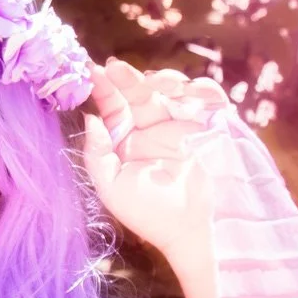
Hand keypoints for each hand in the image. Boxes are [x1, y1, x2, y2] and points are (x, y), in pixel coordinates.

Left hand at [80, 56, 235, 263]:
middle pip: (141, 92)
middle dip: (131, 78)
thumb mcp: (111, 185)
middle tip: (119, 69)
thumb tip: (90, 118)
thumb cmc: (147, 212)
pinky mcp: (206, 128)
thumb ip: (97, 153)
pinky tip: (189, 90)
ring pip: (171, 90)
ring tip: (157, 81)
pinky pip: (206, 100)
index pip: (114, 107)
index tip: (95, 71)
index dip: (106, 88)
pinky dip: (202, 89)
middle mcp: (151, 128)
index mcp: (126, 139)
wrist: (189, 228)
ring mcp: (179, 125)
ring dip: (164, 80)